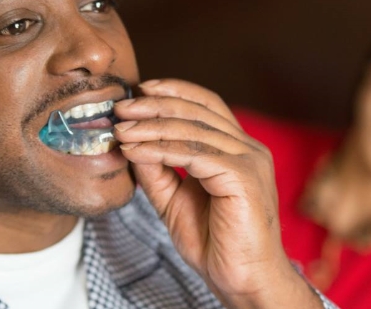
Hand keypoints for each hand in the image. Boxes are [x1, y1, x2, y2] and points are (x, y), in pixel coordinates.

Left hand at [114, 79, 321, 308]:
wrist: (243, 280)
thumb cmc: (215, 242)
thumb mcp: (174, 199)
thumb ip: (157, 170)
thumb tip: (130, 141)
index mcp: (237, 149)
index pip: (207, 105)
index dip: (174, 91)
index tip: (140, 91)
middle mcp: (248, 148)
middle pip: (198, 110)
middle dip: (155, 105)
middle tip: (122, 107)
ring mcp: (249, 160)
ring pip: (193, 129)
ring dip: (151, 127)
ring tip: (121, 130)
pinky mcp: (243, 177)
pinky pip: (194, 154)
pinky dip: (160, 149)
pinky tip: (135, 151)